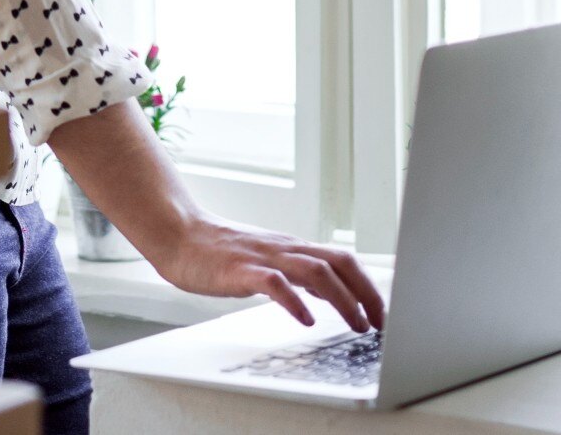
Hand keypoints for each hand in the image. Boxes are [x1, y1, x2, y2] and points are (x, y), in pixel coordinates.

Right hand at [150, 218, 386, 332]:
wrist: (179, 234)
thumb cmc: (219, 251)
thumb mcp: (268, 259)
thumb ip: (297, 271)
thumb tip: (329, 290)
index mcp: (292, 247)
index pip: (343, 258)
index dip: (368, 285)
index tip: (381, 312)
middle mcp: (285, 249)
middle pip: (339, 261)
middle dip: (366, 292)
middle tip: (378, 323)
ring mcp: (264, 257)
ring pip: (316, 271)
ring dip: (342, 299)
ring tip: (355, 324)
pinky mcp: (241, 270)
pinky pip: (275, 284)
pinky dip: (295, 301)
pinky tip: (305, 319)